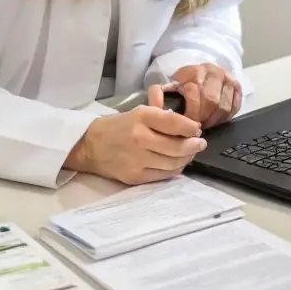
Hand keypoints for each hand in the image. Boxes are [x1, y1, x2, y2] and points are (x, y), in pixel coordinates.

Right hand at [65, 86, 205, 183]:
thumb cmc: (118, 126)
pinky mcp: (135, 176)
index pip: (175, 123)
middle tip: (200, 144)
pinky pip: (164, 175)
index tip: (197, 130)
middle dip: (194, 146)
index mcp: (141, 117)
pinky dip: (174, 169)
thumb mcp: (139, 113)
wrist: (90, 146)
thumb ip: (163, 118)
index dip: (191, 128)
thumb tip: (191, 127)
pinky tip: (176, 163)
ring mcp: (137, 160)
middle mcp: (140, 138)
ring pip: (174, 163)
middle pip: (178, 147)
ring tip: (190, 153)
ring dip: (187, 159)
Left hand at [172, 63, 241, 127]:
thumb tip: (165, 107)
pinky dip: (226, 117)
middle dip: (204, 118)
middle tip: (197, 128)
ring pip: (224, 106)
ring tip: (206, 125)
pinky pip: (234, 107)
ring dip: (215, 120)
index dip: (191, 113)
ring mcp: (228, 79)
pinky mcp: (237, 87)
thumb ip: (168, 93)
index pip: (194, 94)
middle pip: (211, 102)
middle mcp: (214, 73)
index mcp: (195, 71)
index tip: (186, 124)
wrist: (201, 72)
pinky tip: (217, 121)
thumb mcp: (174, 82)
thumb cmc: (185, 81)